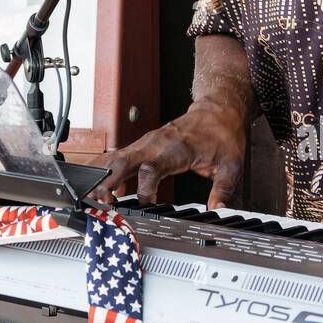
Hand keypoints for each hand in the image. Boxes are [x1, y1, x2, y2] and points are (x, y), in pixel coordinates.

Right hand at [93, 98, 246, 206]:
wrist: (218, 110)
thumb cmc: (223, 135)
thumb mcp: (231, 165)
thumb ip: (223, 190)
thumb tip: (219, 211)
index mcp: (176, 148)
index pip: (151, 168)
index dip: (144, 188)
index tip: (144, 204)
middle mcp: (156, 143)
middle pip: (123, 161)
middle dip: (107, 182)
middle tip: (98, 202)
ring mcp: (146, 142)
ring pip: (116, 158)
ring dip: (101, 177)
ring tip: (91, 198)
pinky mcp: (143, 144)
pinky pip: (119, 157)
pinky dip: (106, 171)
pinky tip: (98, 186)